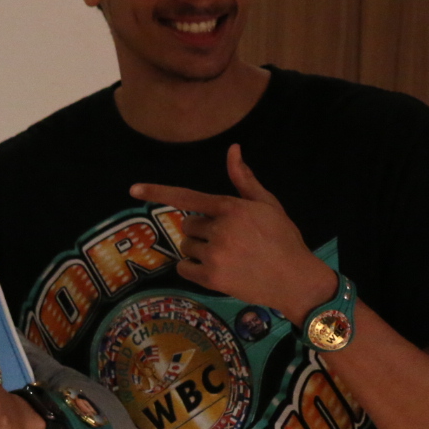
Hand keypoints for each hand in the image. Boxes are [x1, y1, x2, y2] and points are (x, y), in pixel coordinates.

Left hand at [129, 144, 336, 320]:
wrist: (295, 279)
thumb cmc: (283, 238)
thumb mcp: (268, 204)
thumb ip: (243, 179)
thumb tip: (232, 149)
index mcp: (231, 208)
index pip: (187, 197)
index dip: (157, 192)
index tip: (133, 189)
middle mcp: (220, 229)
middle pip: (188, 225)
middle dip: (202, 230)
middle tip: (227, 239)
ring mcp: (214, 254)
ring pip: (186, 246)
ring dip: (198, 250)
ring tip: (226, 255)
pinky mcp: (211, 278)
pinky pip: (184, 268)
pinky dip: (192, 269)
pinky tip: (216, 269)